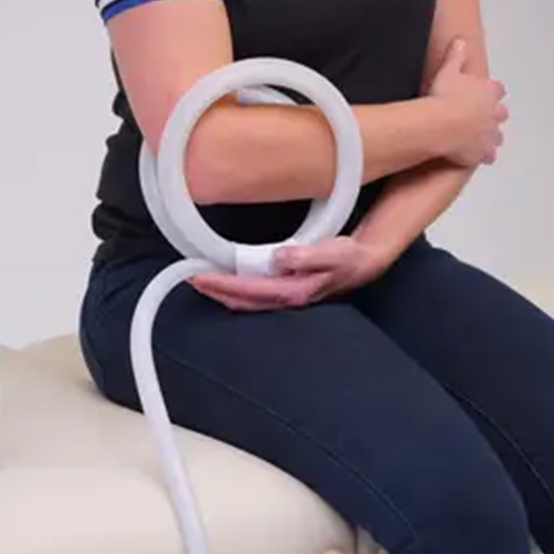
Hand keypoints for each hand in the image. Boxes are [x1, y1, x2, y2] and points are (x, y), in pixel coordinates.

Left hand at [189, 237, 391, 311]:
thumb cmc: (348, 259)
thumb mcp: (334, 253)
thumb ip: (308, 255)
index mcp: (294, 291)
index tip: (201, 276)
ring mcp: (285, 296)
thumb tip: (280, 257)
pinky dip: (236, 289)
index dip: (223, 285)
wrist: (363, 264)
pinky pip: (254, 294)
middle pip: (242, 301)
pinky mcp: (285, 291)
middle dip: (215, 291)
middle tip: (190, 277)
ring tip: (201, 280)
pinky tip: (225, 282)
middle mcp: (286, 297)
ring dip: (223, 291)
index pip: (250, 290)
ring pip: (246, 300)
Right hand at [428, 39, 507, 166]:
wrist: (439, 124)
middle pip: (501, 113)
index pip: (497, 89)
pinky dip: (484, 156)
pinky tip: (479, 157)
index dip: (492, 92)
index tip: (486, 93)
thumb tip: (460, 41)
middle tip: (484, 117)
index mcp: (488, 91)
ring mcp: (489, 134)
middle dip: (495, 115)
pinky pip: (487, 156)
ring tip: (484, 139)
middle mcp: (494, 113)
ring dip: (492, 137)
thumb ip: (457, 55)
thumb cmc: (444, 97)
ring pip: (497, 136)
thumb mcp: (448, 70)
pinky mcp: (481, 152)